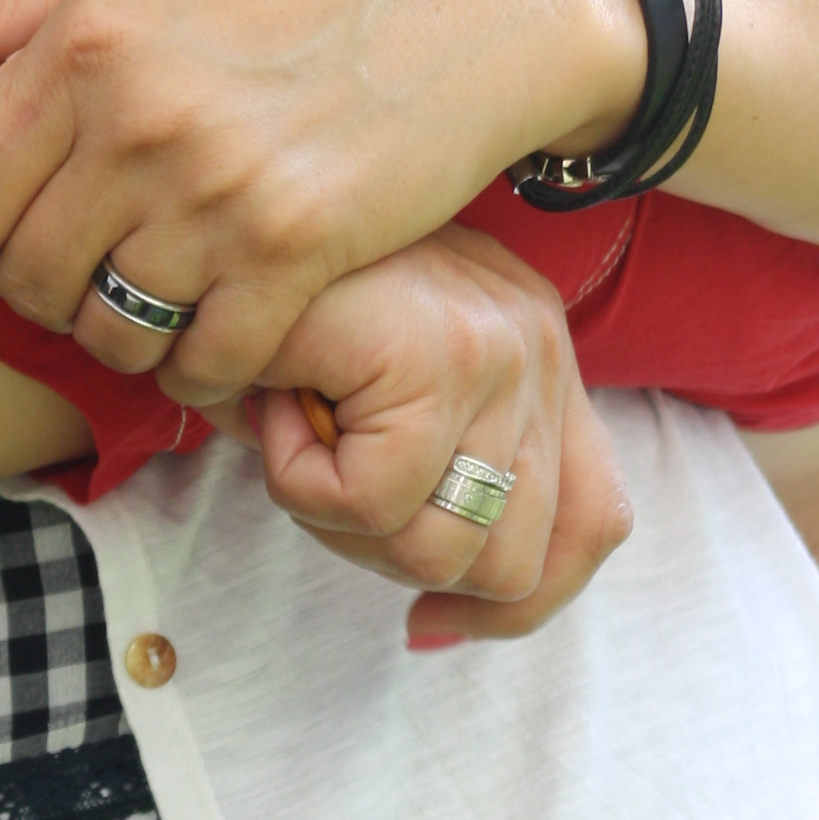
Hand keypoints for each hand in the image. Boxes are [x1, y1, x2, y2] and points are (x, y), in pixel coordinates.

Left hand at [0, 0, 642, 410]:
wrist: (453, 2)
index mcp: (80, 39)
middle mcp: (138, 116)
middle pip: (27, 278)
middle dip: (38, 297)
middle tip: (79, 278)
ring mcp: (220, 191)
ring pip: (109, 332)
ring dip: (116, 339)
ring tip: (144, 300)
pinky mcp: (297, 252)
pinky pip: (204, 366)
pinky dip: (198, 371)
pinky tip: (214, 328)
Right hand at [231, 225, 631, 642]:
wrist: (224, 200)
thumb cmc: (282, 294)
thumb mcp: (382, 379)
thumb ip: (436, 463)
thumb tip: (443, 603)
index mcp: (538, 348)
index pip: (594, 522)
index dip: (513, 603)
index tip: (425, 619)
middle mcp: (538, 344)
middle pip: (513, 565)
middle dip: (394, 560)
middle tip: (319, 480)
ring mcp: (497, 348)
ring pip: (438, 551)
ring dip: (339, 522)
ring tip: (294, 431)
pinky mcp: (433, 354)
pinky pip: (369, 502)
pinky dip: (298, 483)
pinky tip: (273, 406)